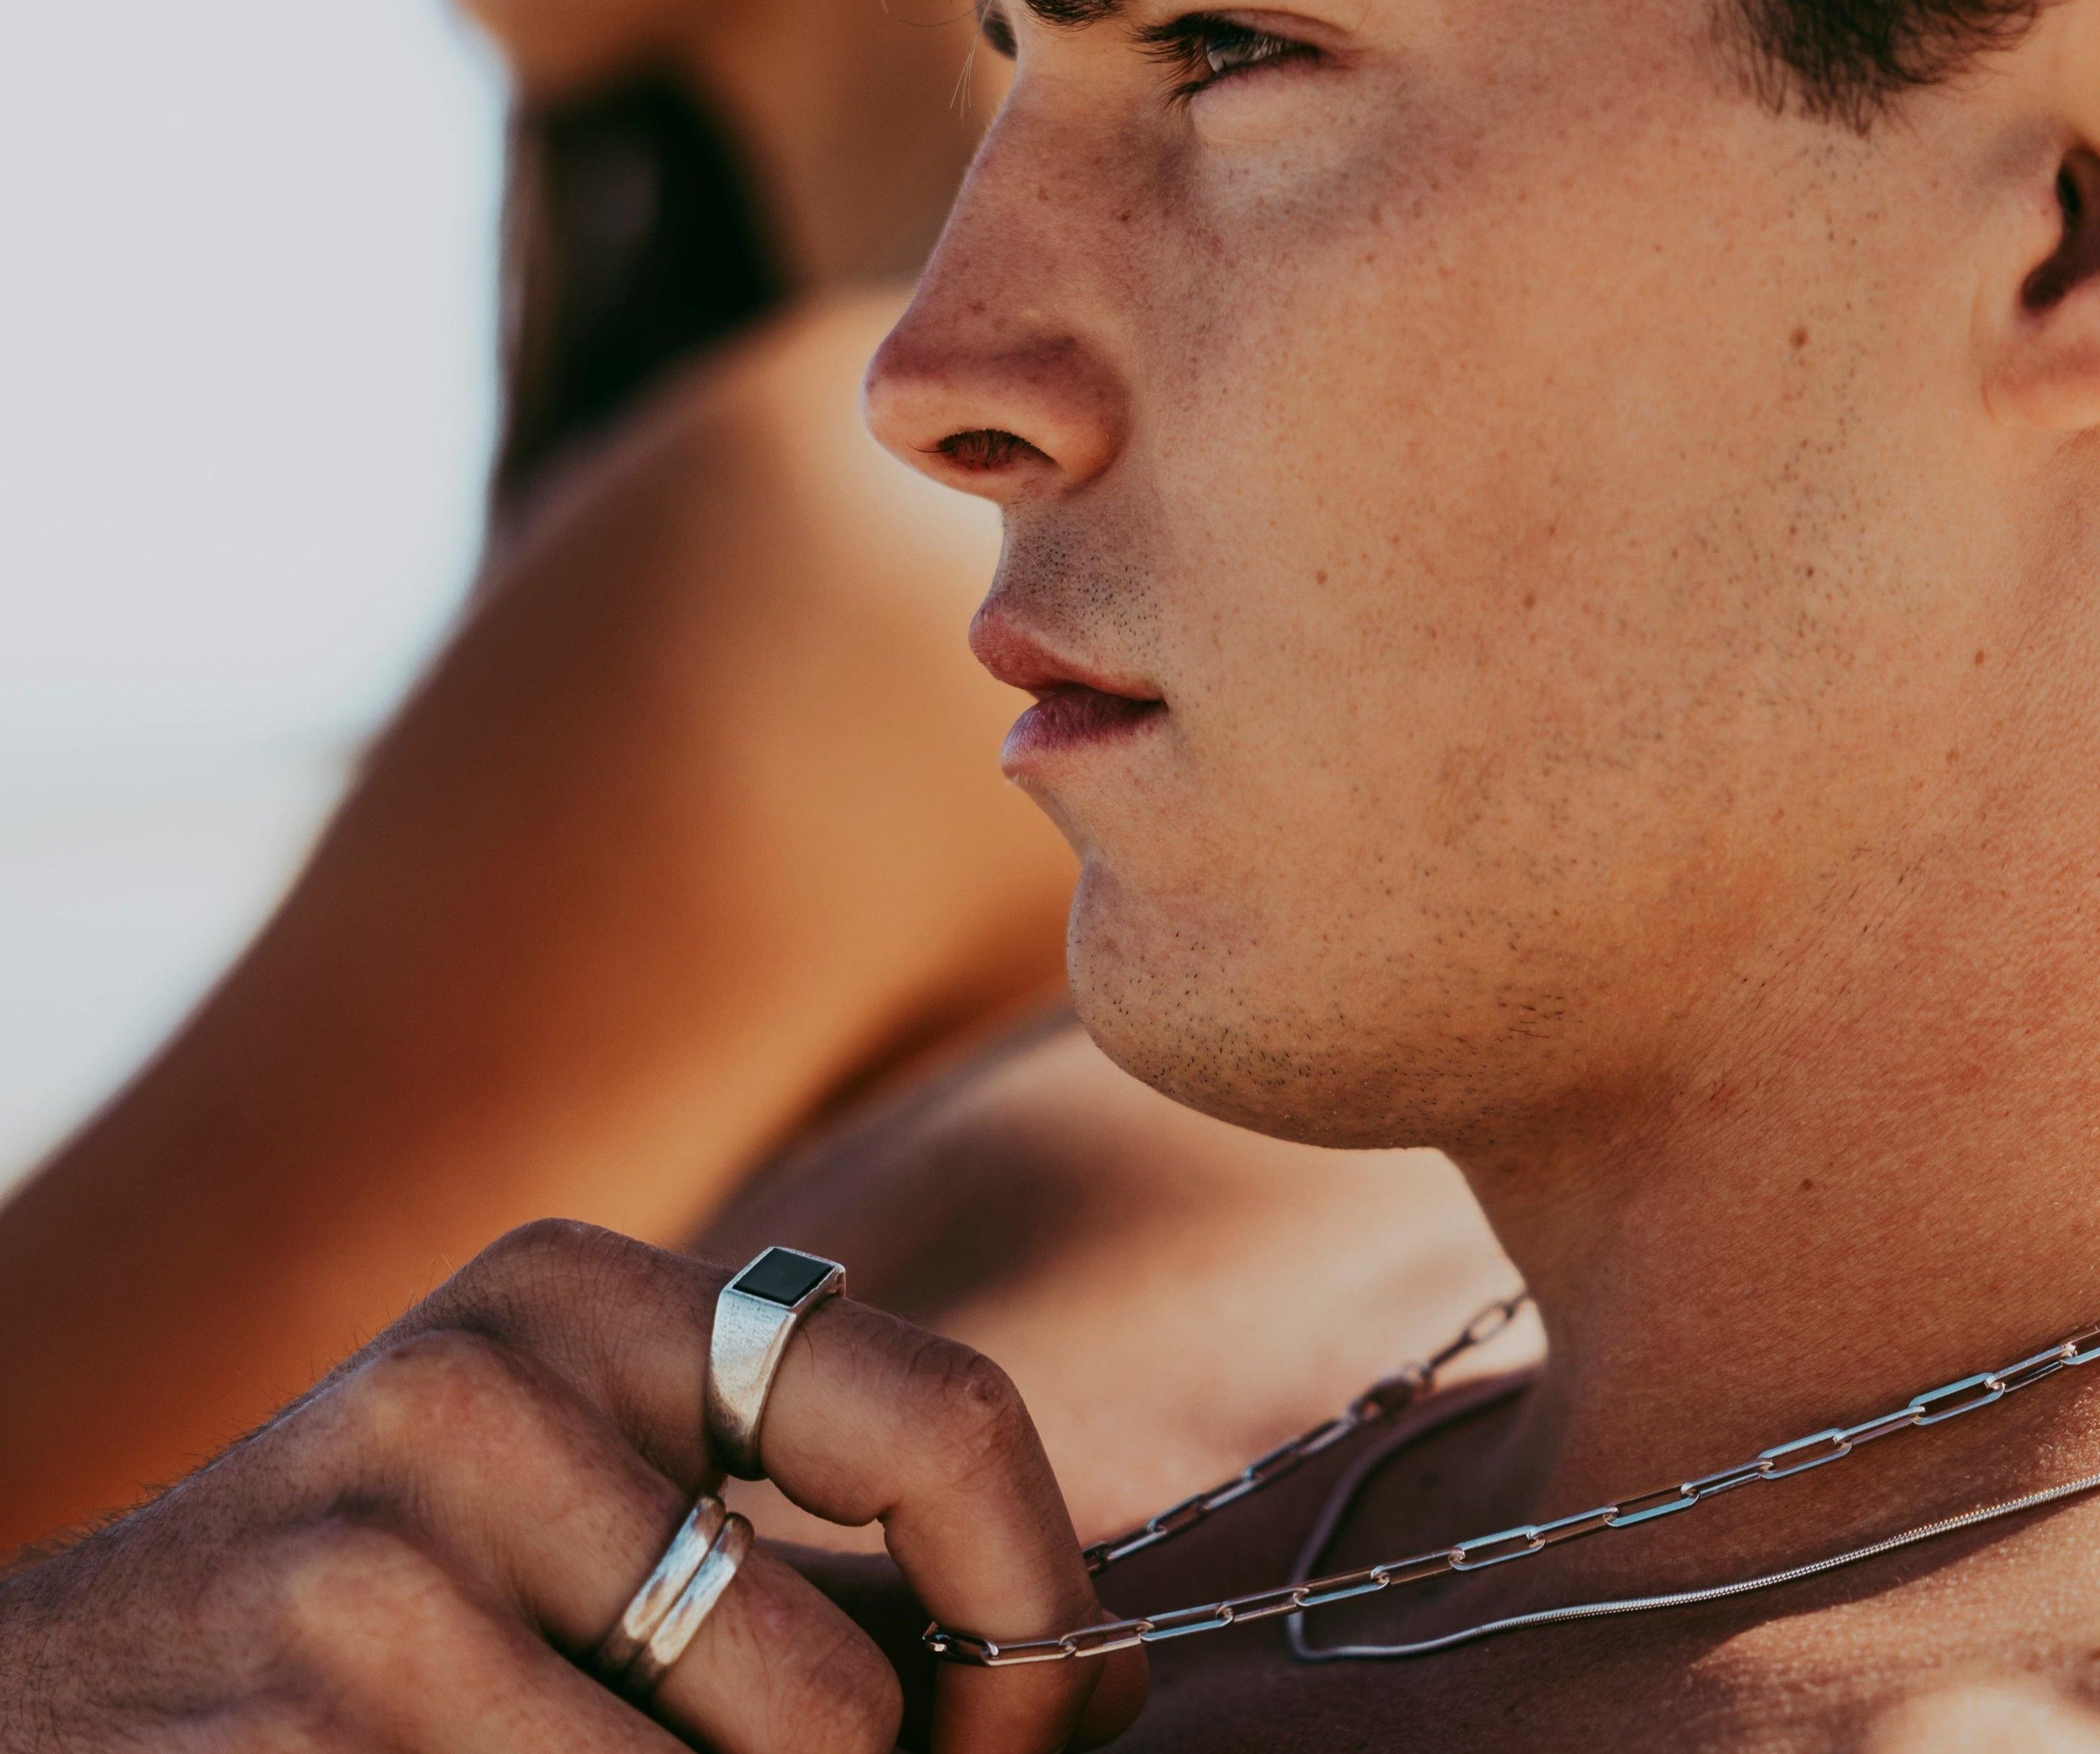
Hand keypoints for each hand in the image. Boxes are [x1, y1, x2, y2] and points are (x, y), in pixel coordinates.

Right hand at [0, 1219, 1142, 1751]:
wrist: (57, 1701)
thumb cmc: (388, 1614)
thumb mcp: (596, 1511)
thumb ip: (823, 1570)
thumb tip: (1091, 1669)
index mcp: (591, 1293)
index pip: (940, 1413)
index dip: (1038, 1601)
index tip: (1051, 1715)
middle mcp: (485, 1380)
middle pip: (840, 1692)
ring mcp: (378, 1559)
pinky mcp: (315, 1717)